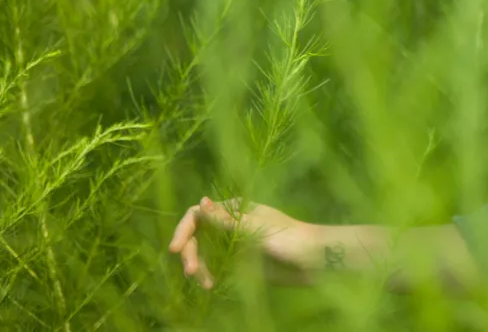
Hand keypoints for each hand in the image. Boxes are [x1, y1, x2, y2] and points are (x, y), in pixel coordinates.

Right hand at [167, 196, 314, 288]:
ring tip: (206, 283)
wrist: (313, 260)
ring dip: (198, 267)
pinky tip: (211, 285)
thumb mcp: (255, 229)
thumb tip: (200, 202)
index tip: (175, 249)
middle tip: (191, 272)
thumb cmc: (288, 238)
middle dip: (190, 253)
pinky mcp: (238, 262)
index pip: (198, 215)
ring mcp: (233, 244)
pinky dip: (208, 275)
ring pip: (203, 253)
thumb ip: (226, 220)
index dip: (183, 230)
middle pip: (197, 236)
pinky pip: (214, 267)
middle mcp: (230, 224)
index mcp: (234, 208)